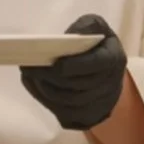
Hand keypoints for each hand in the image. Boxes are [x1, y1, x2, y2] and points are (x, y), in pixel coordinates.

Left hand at [19, 15, 126, 130]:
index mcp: (115, 58)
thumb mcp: (97, 27)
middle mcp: (111, 84)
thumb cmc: (97, 45)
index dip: (74, 65)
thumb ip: (87, 25)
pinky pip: (65, 114)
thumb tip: (71, 36)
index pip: (96, 64)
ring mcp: (101, 104)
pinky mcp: (89, 117)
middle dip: (51, 77)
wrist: (106, 72)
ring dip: (45, 89)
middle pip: (78, 85)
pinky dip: (46, 101)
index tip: (53, 62)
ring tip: (29, 76)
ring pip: (68, 102)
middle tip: (29, 67)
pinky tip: (35, 86)